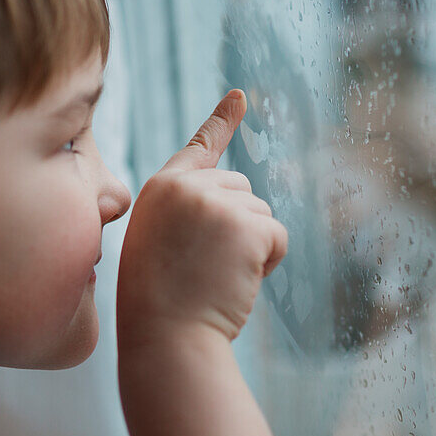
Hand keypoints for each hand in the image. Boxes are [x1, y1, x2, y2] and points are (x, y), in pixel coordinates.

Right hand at [117, 89, 287, 342]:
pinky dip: (268, 261)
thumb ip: (185, 214)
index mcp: (160, 190)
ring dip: (252, 248)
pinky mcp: (245, 223)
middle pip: (242, 190)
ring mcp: (216, 202)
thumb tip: (235, 200)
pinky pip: (278, 235)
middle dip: (239, 226)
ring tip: (215, 277)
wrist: (166, 338)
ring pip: (262, 214)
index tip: (241, 96)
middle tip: (207, 266)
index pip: (198, 148)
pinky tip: (237, 279)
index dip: (221, 122)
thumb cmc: (161, 304)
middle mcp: (186, 186)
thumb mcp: (158, 244)